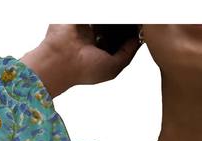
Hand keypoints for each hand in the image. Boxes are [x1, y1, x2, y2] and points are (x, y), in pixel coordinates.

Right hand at [20, 25, 141, 97]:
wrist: (60, 60)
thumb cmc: (84, 69)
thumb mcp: (113, 67)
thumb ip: (127, 53)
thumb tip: (137, 39)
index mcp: (99, 50)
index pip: (118, 39)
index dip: (130, 34)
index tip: (141, 29)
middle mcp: (93, 37)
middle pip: (113, 25)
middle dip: (124, 24)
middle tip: (138, 21)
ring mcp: (86, 24)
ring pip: (105, 18)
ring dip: (115, 18)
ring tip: (130, 15)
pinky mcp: (79, 15)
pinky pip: (95, 10)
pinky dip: (105, 14)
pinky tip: (117, 13)